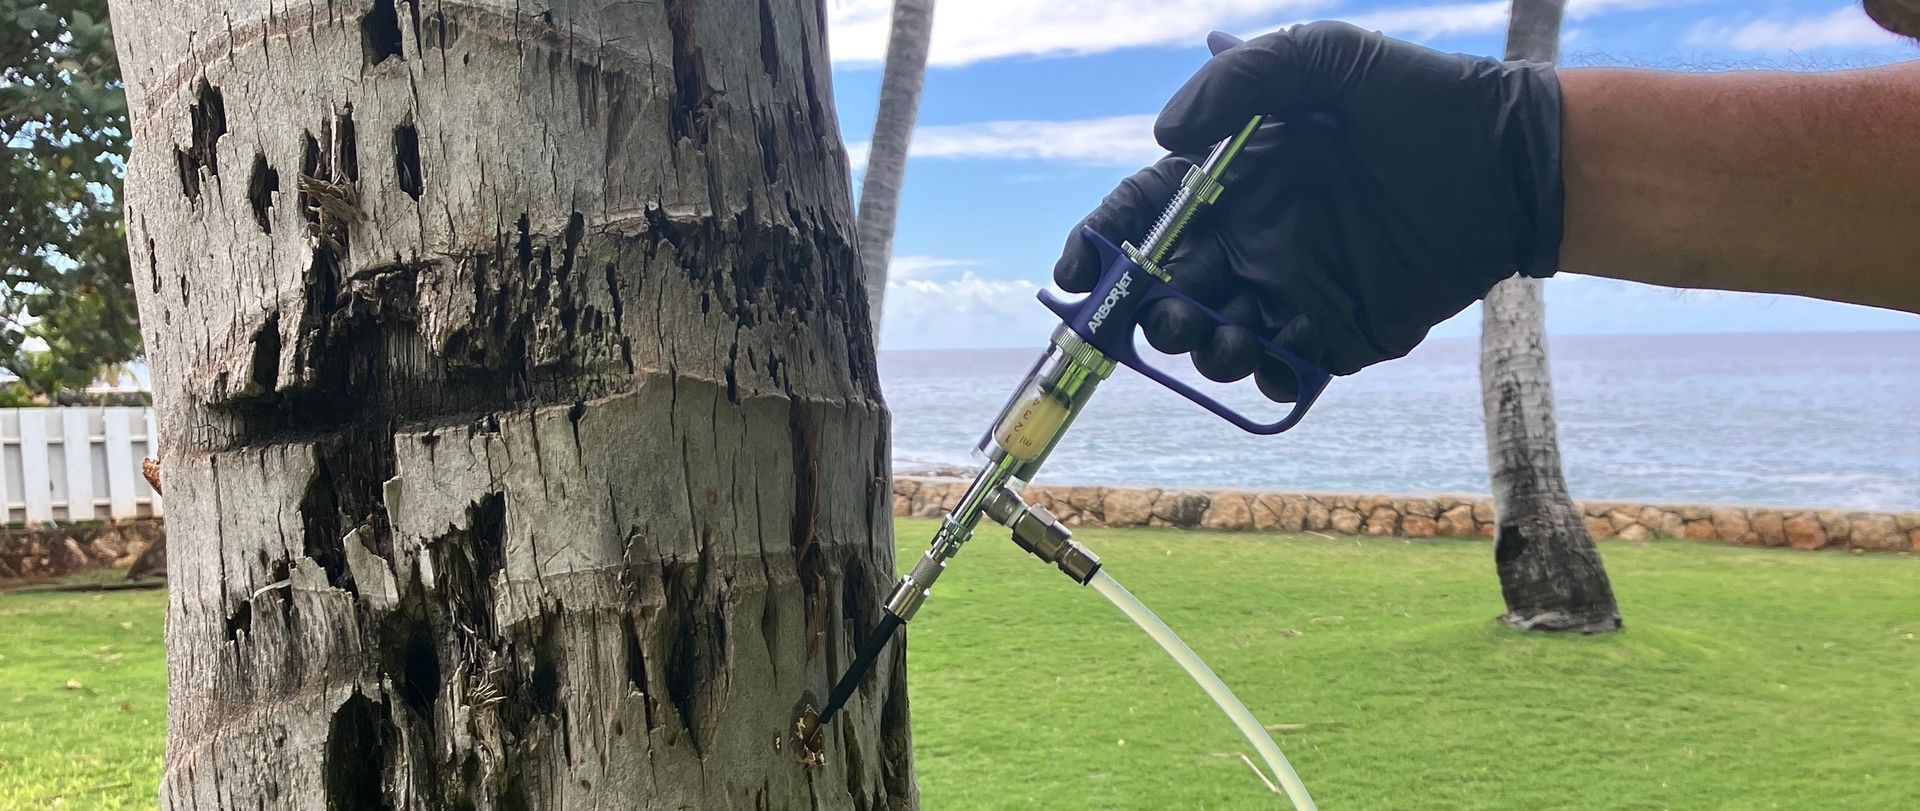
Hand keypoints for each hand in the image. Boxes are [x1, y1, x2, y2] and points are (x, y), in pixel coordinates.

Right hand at [1052, 23, 1563, 399]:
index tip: (1077, 274)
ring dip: (1200, 348)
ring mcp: (1288, 291)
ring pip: (1210, 342)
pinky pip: (1279, 371)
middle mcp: (1247, 239)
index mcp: (1229, 180)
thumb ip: (1236, 84)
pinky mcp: (1336, 335)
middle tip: (1166, 311)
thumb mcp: (1321, 58)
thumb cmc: (1414, 100)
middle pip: (1161, 291)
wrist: (1505, 162)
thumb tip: (1164, 137)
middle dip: (1144, 312)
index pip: (1140, 216)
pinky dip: (1265, 371)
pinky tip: (1280, 346)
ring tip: (1225, 332)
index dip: (1097, 245)